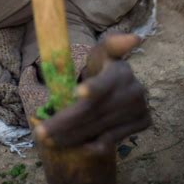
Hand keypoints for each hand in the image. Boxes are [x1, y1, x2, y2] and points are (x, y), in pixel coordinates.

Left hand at [34, 34, 150, 152]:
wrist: (122, 86)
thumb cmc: (103, 68)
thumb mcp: (101, 53)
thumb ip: (111, 44)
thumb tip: (135, 38)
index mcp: (121, 71)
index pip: (104, 82)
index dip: (93, 88)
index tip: (78, 92)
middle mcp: (134, 90)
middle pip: (94, 110)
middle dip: (65, 123)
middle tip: (41, 134)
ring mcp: (140, 108)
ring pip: (99, 128)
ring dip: (72, 137)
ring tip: (49, 141)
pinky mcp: (142, 122)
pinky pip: (111, 138)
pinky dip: (90, 144)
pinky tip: (71, 146)